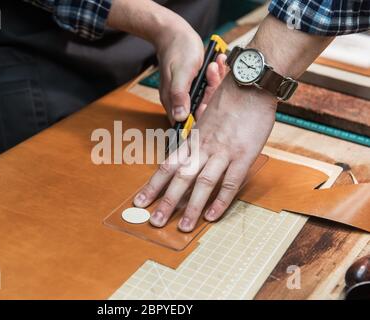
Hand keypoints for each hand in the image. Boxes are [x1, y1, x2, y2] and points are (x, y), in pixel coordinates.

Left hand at [133, 76, 276, 231]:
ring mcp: (223, 152)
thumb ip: (198, 136)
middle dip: (166, 201)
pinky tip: (212, 216)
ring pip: (202, 183)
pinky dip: (220, 201)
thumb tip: (189, 149)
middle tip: (155, 222)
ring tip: (182, 227)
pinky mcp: (243, 155)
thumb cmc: (229, 99)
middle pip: (180, 177)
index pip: (167, 165)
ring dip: (191, 207)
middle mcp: (203, 147)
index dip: (153, 185)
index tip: (140, 201)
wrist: (251, 82)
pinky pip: (230, 182)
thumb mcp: (206, 117)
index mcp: (193, 139)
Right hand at [155, 26, 226, 123]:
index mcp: (172, 101)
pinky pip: (208, 86)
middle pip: (200, 109)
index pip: (187, 121)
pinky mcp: (195, 85)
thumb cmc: (177, 50)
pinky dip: (215, 76)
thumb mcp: (181, 73)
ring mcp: (188, 93)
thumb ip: (179, 95)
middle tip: (213, 76)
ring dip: (214, 82)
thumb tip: (180, 116)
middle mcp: (179, 100)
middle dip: (211, 94)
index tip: (209, 103)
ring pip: (206, 97)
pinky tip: (217, 64)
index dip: (201, 116)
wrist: (175, 33)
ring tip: (215, 66)